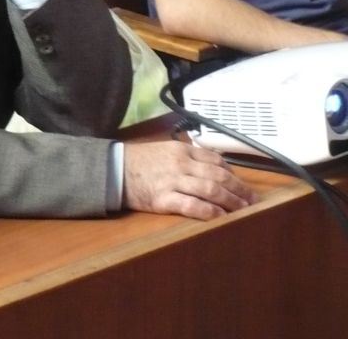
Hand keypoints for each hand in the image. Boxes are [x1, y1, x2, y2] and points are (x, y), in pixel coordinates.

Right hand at [123, 141, 255, 219]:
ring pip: (210, 190)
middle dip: (240, 189)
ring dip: (231, 202)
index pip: (215, 160)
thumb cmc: (139, 161)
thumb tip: (214, 164)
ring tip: (244, 211)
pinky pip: (192, 205)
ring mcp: (172, 181)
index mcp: (182, 150)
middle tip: (253, 200)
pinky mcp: (163, 199)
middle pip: (218, 176)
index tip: (243, 185)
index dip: (234, 174)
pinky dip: (210, 212)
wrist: (113, 170)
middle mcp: (180, 164)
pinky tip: (221, 217)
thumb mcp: (164, 149)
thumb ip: (187, 154)